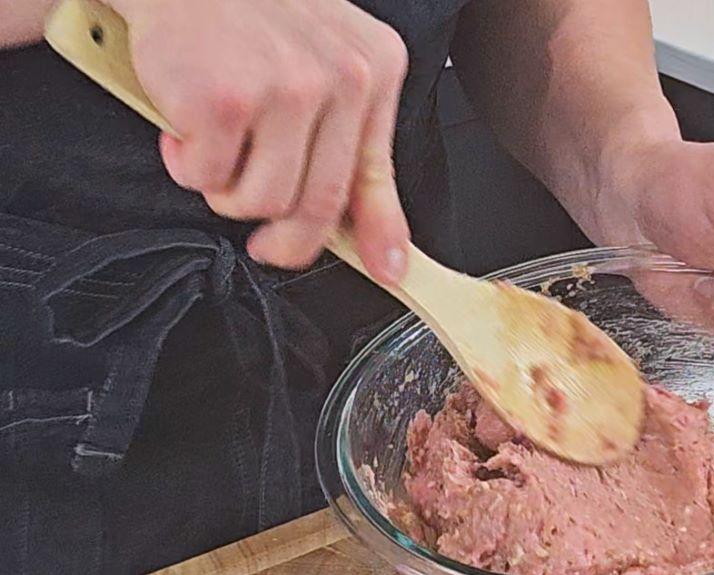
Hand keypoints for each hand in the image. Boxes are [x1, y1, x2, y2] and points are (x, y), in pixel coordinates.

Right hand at [112, 0, 409, 281]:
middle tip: (265, 242)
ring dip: (227, 192)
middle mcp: (342, 77)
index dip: (382, 235)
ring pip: (263, 201)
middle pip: (319, 204)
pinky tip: (185, 125)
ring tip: (216, 149)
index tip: (389, 271)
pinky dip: (186, 165)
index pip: (378, 173)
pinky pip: (208, 179)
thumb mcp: (326, 61)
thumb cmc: (246, 15)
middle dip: (285, 239)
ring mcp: (287, 89)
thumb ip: (351, 144)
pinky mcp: (227, 101)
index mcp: (374, 68)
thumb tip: (380, 242)